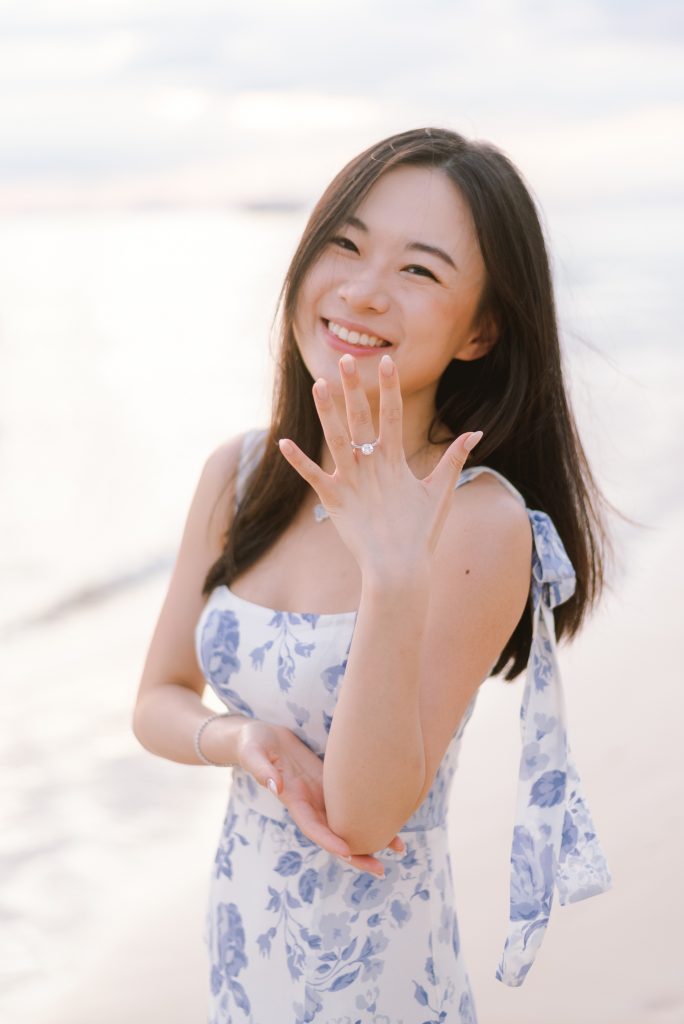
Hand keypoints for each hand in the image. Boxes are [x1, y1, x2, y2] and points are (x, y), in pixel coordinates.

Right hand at [237, 718, 403, 876]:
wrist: (260, 735)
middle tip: (380, 870)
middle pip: (334, 836)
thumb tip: (275, 785)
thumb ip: (261, 769)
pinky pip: (350, 804)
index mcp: (292, 799)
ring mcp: (321, 795)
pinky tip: (390, 816)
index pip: (312, 827)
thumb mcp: (254, 751)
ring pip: (347, 823)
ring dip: (370, 838)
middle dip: (356, 855)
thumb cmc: (254, 742)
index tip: (348, 854)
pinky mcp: (329, 783)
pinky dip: (369, 813)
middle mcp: (309, 804)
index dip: (329, 841)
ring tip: (399, 848)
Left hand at [277, 353, 481, 575]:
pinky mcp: (333, 500)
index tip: (385, 361)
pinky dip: (298, 460)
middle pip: (360, 418)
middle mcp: (371, 466)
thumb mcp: (440, 492)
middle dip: (353, 388)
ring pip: (335, 439)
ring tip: (318, 384)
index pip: (393, 414)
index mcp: (395, 461)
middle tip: (344, 360)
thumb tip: (476, 433)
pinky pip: (312, 476)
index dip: (389, 387)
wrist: (398, 568)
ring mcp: (351, 482)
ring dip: (326, 412)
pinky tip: (283, 442)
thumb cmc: (420, 533)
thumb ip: (454, 459)